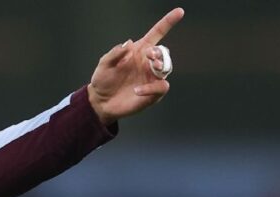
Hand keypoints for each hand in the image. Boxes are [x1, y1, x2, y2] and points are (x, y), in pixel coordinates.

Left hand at [87, 8, 184, 124]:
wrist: (100, 101)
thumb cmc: (103, 80)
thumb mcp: (104, 64)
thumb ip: (114, 54)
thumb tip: (128, 44)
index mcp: (139, 51)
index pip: (157, 34)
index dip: (167, 23)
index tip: (179, 12)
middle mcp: (148, 63)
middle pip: (163, 52)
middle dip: (159, 52)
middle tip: (150, 55)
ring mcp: (152, 77)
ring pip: (167, 67)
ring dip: (161, 65)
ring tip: (152, 66)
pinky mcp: (153, 93)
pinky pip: (161, 87)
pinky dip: (152, 87)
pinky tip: (137, 90)